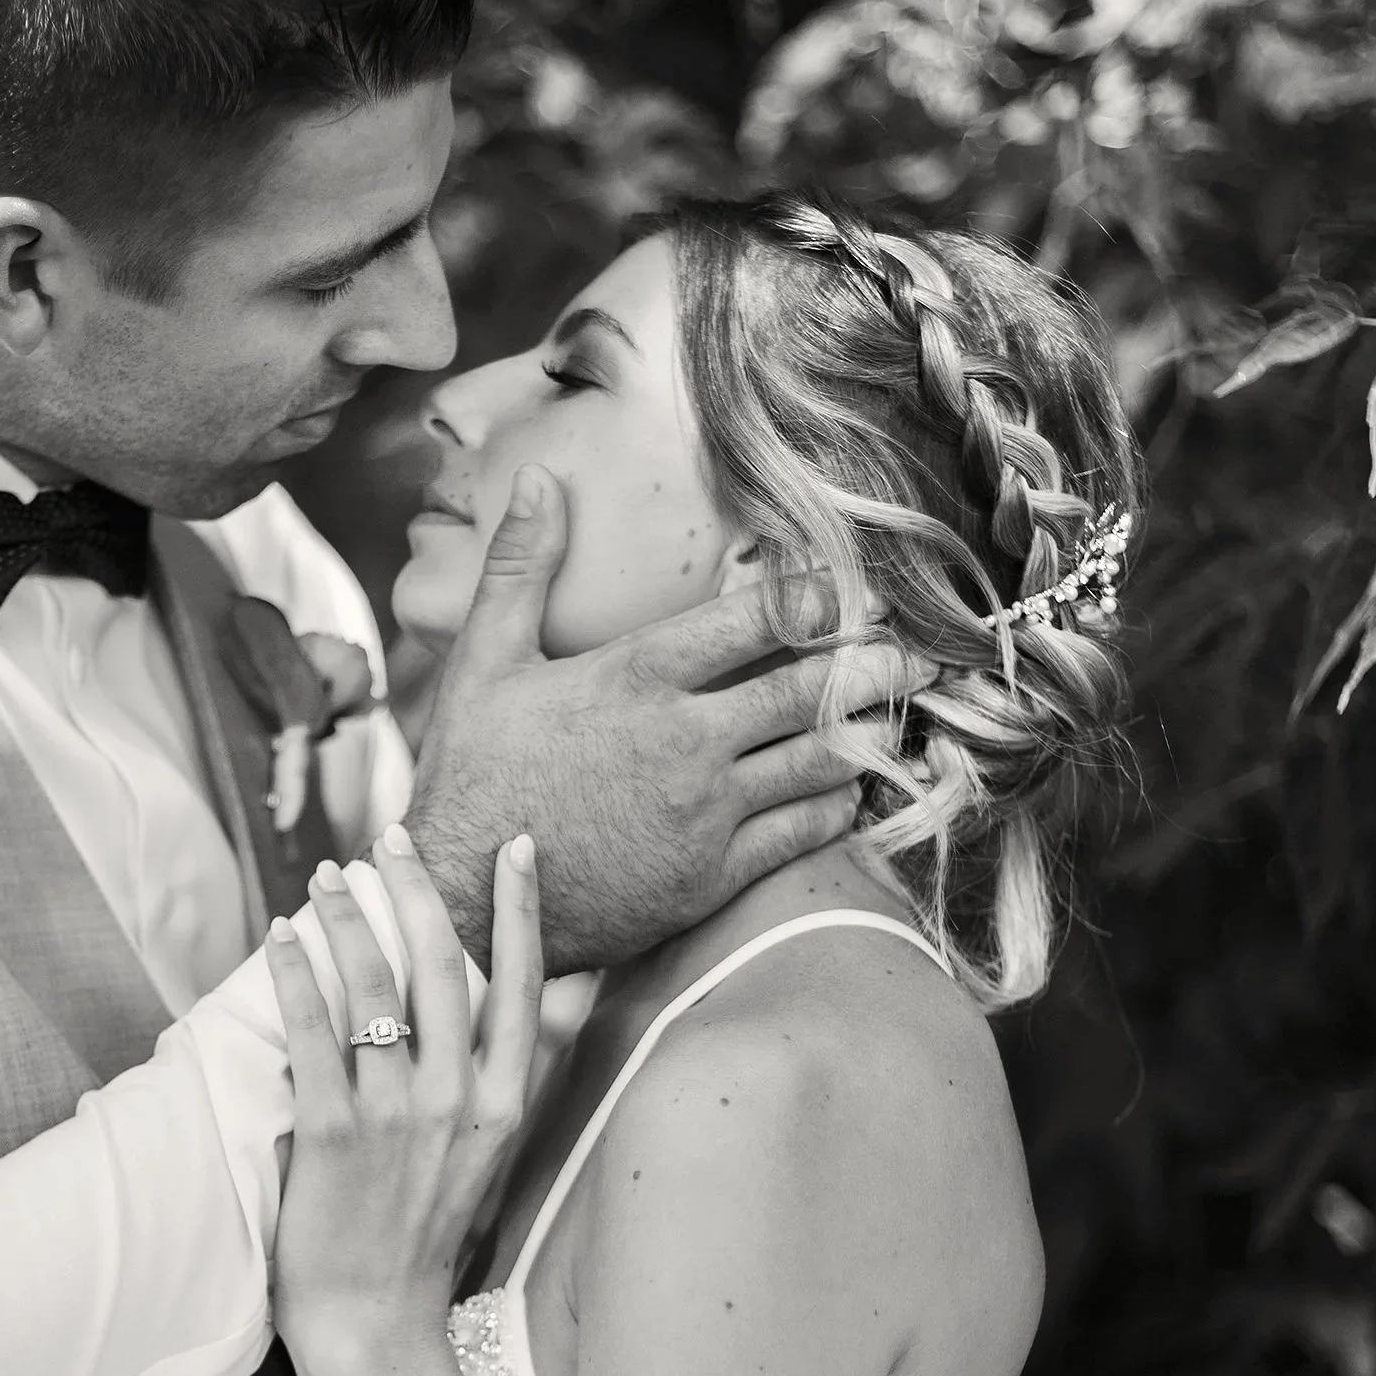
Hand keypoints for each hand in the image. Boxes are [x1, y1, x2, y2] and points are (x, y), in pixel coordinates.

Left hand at [263, 828, 541, 1357]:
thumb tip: (537, 1004)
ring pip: (374, 983)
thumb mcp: (487, 1153)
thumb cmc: (422, 1234)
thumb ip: (502, 1078)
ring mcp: (396, 1116)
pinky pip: (311, 1031)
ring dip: (345, 917)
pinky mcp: (331, 1133)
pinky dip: (293, 974)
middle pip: (445, 961)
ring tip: (321, 880)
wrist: (375, 1324)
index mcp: (505, 1102)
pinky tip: (280, 940)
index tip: (516, 843)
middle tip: (390, 838)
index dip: (522, 906)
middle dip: (416, 886)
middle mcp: (459, 1100)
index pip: (524, 981)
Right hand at [405, 467, 930, 973]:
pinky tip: (850, 790)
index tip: (852, 590)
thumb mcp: (483, 660)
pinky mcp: (710, 877)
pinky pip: (801, 832)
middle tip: (915, 654)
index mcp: (637, 675)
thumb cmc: (470, 777)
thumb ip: (521, 565)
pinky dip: (837, 806)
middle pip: (809, 688)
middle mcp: (684, 739)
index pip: (757, 617)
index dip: (819, 597)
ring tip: (897, 715)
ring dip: (867, 734)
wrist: (460, 900)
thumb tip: (538, 475)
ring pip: (820, 761)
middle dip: (871, 666)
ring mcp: (704, 812)